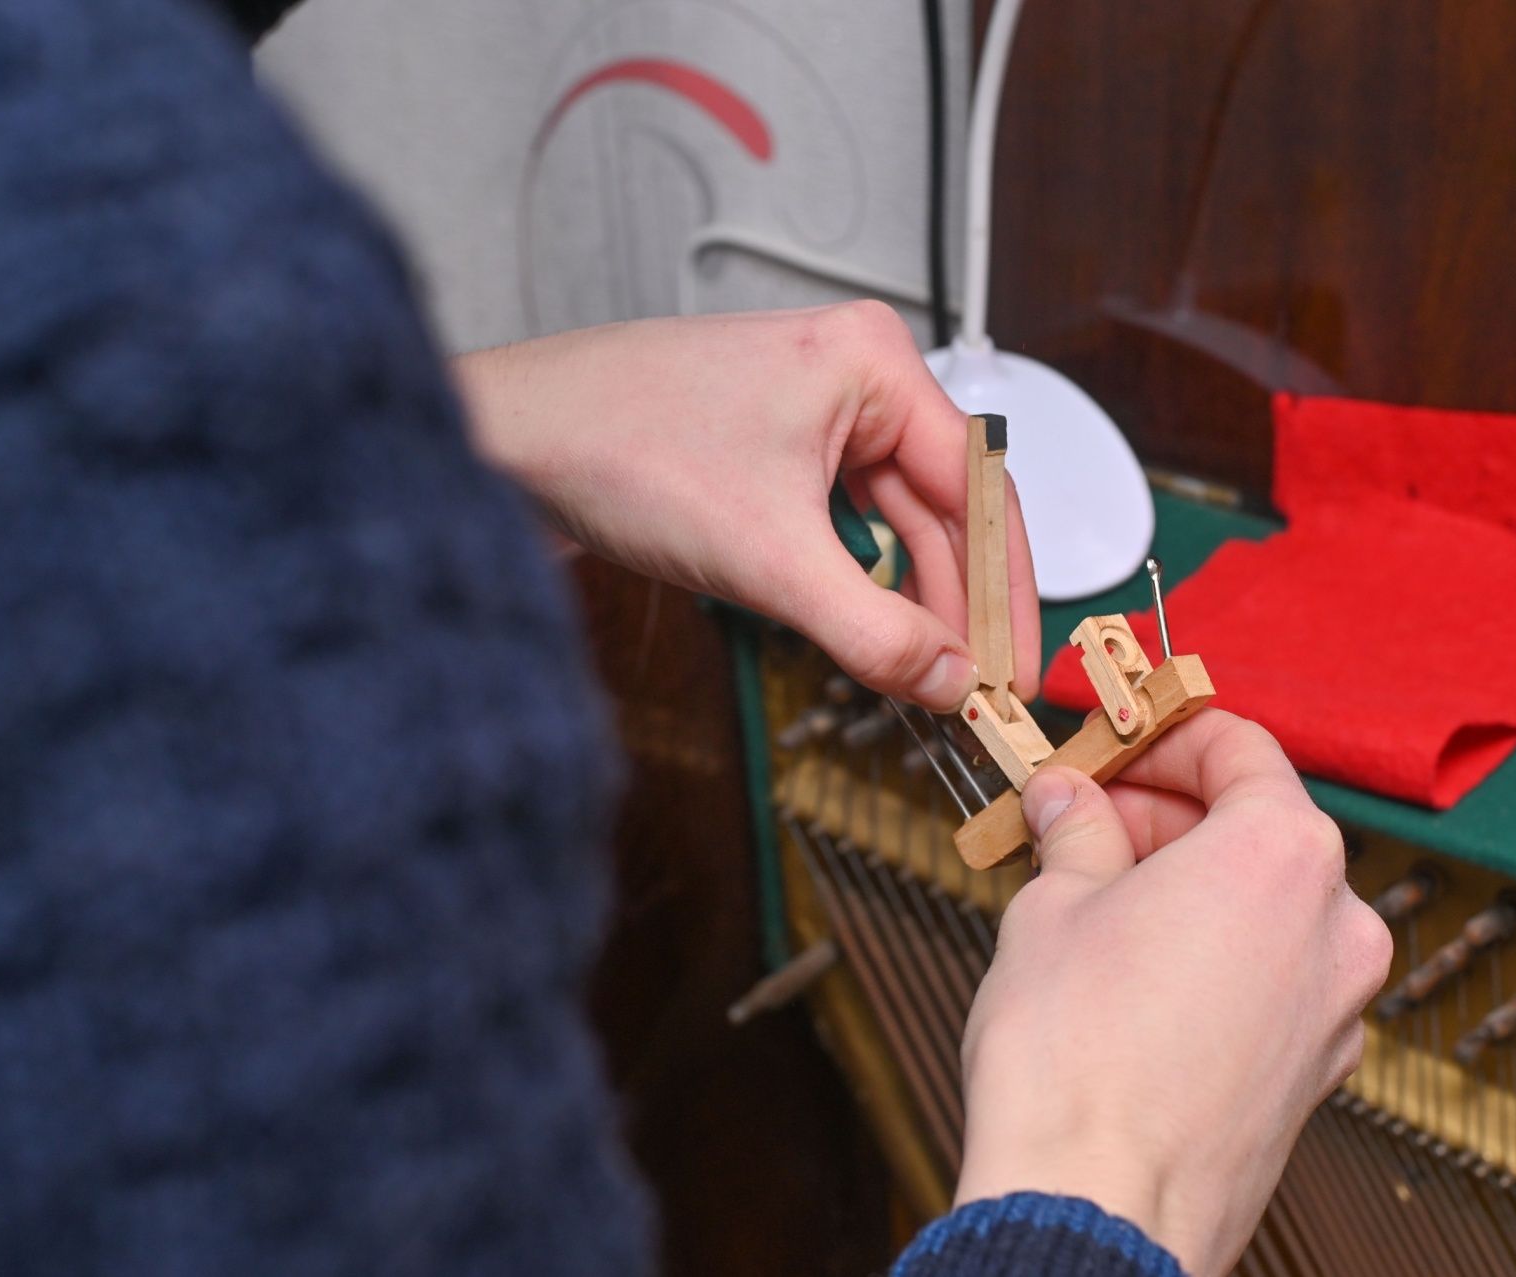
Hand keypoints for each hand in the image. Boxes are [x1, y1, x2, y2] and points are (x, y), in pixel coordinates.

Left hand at [452, 303, 1040, 709]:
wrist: (499, 441)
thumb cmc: (617, 451)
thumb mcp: (768, 559)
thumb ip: (874, 630)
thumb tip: (952, 685)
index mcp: (872, 364)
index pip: (981, 489)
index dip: (1004, 591)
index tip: (1016, 672)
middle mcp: (852, 374)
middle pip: (942, 507)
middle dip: (957, 603)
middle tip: (975, 692)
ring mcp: (809, 408)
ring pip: (892, 520)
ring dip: (908, 599)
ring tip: (925, 676)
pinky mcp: (770, 445)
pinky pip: (843, 521)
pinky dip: (858, 580)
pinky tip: (867, 632)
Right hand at [953, 710, 1392, 1275]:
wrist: (1095, 1209)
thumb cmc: (1076, 1063)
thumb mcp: (1052, 905)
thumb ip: (1076, 833)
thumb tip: (1070, 801)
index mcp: (1283, 854)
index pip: (1240, 747)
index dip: (1162, 735)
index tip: (1113, 744)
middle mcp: (1335, 925)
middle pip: (1259, 825)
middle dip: (1168, 815)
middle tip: (1085, 819)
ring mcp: (1337, 1007)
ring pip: (1267, 908)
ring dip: (1191, 886)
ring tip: (1097, 898)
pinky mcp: (1317, 1073)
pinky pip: (1272, 979)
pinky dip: (1217, 956)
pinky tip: (1137, 974)